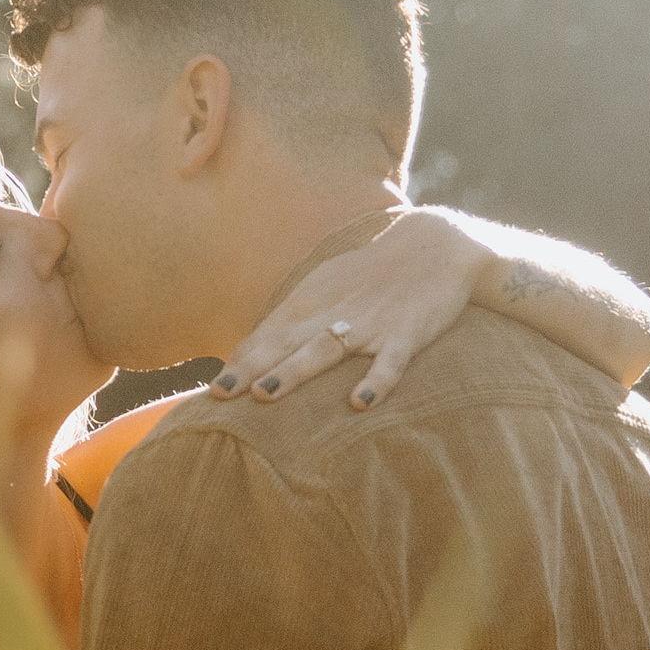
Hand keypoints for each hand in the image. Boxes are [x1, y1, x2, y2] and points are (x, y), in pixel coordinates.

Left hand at [220, 204, 482, 409]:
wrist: (436, 247)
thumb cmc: (372, 276)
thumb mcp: (326, 290)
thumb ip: (289, 323)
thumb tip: (244, 354)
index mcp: (314, 301)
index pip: (270, 334)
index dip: (241, 360)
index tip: (213, 390)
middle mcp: (334, 312)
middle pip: (287, 342)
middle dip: (252, 367)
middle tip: (220, 393)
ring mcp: (370, 323)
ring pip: (326, 349)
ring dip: (295, 370)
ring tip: (264, 393)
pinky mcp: (406, 333)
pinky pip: (391, 361)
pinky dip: (376, 380)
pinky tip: (360, 402)